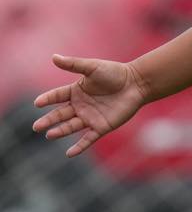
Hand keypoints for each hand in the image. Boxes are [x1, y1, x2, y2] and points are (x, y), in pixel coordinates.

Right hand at [32, 55, 147, 157]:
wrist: (136, 84)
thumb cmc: (114, 73)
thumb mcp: (92, 67)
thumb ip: (74, 64)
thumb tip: (54, 57)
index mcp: (76, 91)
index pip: (57, 96)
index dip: (47, 99)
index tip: (37, 103)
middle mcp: (80, 106)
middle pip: (60, 114)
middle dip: (48, 120)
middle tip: (36, 126)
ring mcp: (90, 117)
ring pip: (71, 126)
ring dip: (60, 131)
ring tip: (48, 135)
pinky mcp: (101, 127)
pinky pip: (88, 139)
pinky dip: (79, 146)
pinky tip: (69, 154)